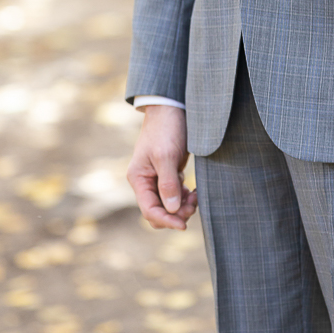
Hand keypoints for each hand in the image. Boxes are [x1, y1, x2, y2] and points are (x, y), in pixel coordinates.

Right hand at [126, 105, 197, 230]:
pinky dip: (185, 197)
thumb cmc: (166, 129)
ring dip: (182, 206)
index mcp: (138, 178)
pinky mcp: (169, 173)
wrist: (172, 108)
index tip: (183, 224)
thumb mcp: (166, 155)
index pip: (149, 210)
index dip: (166, 220)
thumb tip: (172, 210)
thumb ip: (168, 184)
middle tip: (193, 205)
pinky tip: (194, 192)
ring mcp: (157, 178)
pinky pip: (175, 195)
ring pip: (169, 205)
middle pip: (159, 211)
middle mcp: (145, 181)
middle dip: (175, 214)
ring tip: (195, 196)